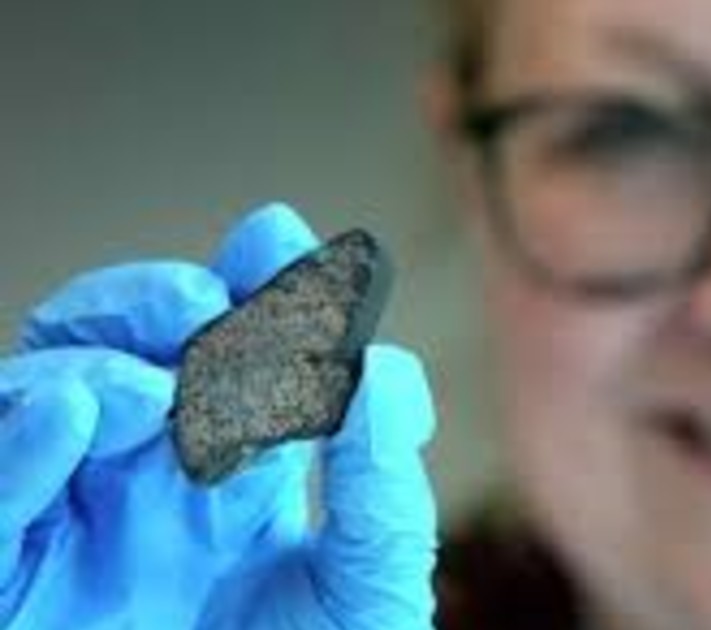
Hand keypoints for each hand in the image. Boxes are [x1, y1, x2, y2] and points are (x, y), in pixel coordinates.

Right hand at [0, 204, 436, 628]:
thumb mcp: (366, 593)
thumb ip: (381, 493)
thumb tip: (383, 376)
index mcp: (234, 478)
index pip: (237, 355)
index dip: (252, 288)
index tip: (276, 239)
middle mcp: (145, 485)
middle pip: (129, 344)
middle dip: (166, 300)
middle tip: (220, 302)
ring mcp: (70, 526)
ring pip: (47, 389)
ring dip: (101, 357)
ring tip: (162, 392)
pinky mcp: (9, 581)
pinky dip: (14, 443)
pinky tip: (78, 414)